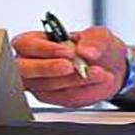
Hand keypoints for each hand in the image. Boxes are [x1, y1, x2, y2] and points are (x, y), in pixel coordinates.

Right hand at [11, 26, 128, 107]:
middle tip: (72, 67)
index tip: (68, 51)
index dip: (45, 49)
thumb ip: (94, 39)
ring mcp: (39, 84)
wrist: (110, 67)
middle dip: (47, 69)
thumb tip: (86, 51)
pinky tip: (97, 82)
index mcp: (33, 41)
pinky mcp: (54, 98)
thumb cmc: (95, 47)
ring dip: (74, 81)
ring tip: (98, 73)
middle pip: (24, 71)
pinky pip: (65, 98)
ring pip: (48, 87)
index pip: (25, 44)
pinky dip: (84, 91)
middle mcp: (30, 64)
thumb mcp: (99, 35)